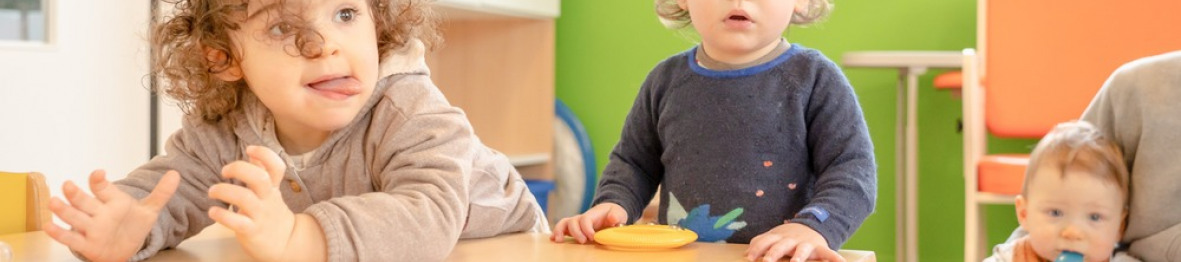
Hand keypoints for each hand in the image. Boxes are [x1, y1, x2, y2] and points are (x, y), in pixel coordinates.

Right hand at [44, 169, 180, 261]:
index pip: (103, 188)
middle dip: (75, 194)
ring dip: (64, 210)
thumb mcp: (149, 210)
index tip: (99, 173)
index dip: (100, 181)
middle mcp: (98, 212)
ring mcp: (90, 227)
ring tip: (53, 202)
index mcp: (113, 201)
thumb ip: (161, 193)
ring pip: (75, 217)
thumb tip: (176, 174)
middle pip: (84, 201)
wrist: (125, 247)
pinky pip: (71, 238)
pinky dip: (59, 233)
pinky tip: (48, 226)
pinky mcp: (86, 244)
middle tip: (68, 184)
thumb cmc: (132, 225)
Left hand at [207, 146, 304, 260]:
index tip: (249, 149)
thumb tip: (252, 154)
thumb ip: (262, 173)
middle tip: (224, 171)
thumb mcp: (271, 192)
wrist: (285, 244)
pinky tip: (213, 211)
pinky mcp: (252, 231)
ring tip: (212, 191)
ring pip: (245, 198)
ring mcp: (261, 215)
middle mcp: (268, 199)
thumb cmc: (271, 214)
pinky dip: (222, 215)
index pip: (277, 167)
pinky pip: (237, 222)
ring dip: (224, 191)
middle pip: (260, 178)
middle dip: (239, 169)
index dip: (265, 154)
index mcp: (273, 188)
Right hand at [550, 203, 627, 243]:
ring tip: (558, 240)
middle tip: (583, 241)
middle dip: (575, 232)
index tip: (593, 237)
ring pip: (564, 223)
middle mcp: (582, 218)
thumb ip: (615, 216)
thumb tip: (612, 219)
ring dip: (559, 231)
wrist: (609, 212)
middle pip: (572, 221)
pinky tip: (553, 239)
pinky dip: (556, 233)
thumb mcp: (619, 213)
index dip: (586, 228)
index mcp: (592, 214)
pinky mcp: (573, 229)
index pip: (585, 219)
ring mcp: (576, 223)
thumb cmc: (614, 214)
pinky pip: (562, 228)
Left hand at [746, 223, 843, 261]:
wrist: (811, 225)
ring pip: (802, 250)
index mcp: (778, 237)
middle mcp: (791, 240)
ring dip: (799, 257)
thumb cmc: (787, 237)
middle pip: (781, 246)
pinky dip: (835, 259)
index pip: (765, 241)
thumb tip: (744, 255)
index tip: (750, 258)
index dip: (757, 249)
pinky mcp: (820, 248)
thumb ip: (760, 244)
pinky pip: (829, 254)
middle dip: (773, 253)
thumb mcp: (774, 237)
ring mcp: (806, 243)